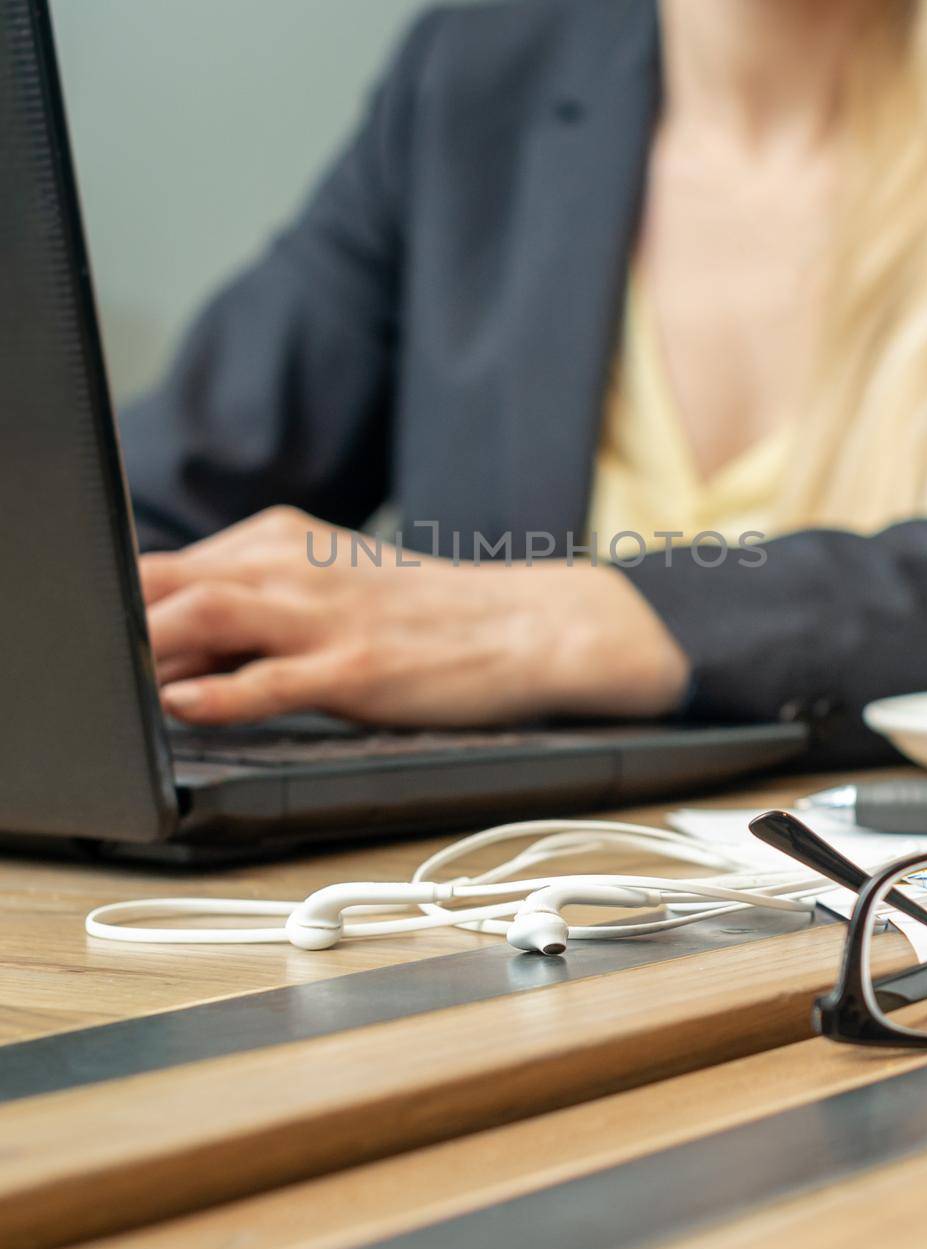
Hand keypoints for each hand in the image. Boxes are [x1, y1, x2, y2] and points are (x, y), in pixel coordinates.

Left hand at [140, 506, 691, 727]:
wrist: (523, 624)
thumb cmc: (424, 612)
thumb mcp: (333, 583)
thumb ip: (255, 600)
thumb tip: (171, 639)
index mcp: (282, 542)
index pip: (167, 565)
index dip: (115, 604)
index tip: (85, 634)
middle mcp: (295, 568)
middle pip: (169, 582)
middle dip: (115, 623)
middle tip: (80, 664)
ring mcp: (325, 616)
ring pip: (208, 616)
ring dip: (149, 649)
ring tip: (111, 683)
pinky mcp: (355, 668)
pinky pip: (268, 680)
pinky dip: (215, 694)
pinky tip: (181, 707)